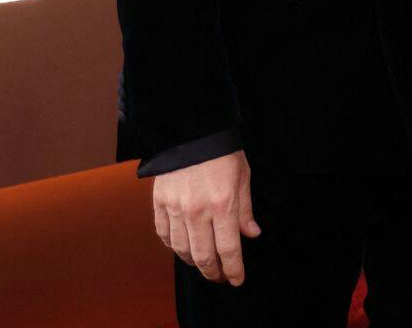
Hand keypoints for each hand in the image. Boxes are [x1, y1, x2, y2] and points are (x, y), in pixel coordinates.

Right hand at [152, 150, 260, 285]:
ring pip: (182, 250)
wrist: (191, 130)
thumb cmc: (222, 152)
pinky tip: (183, 247)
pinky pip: (164, 235)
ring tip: (204, 264)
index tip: (237, 280)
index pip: (229, 249)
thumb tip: (251, 234)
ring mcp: (175, 209)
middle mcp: (197, 211)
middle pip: (203, 256)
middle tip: (220, 277)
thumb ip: (245, 209)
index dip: (234, 269)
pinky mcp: (159, 203)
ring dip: (194, 262)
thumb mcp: (243, 177)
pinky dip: (174, 247)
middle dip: (213, 272)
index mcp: (222, 204)